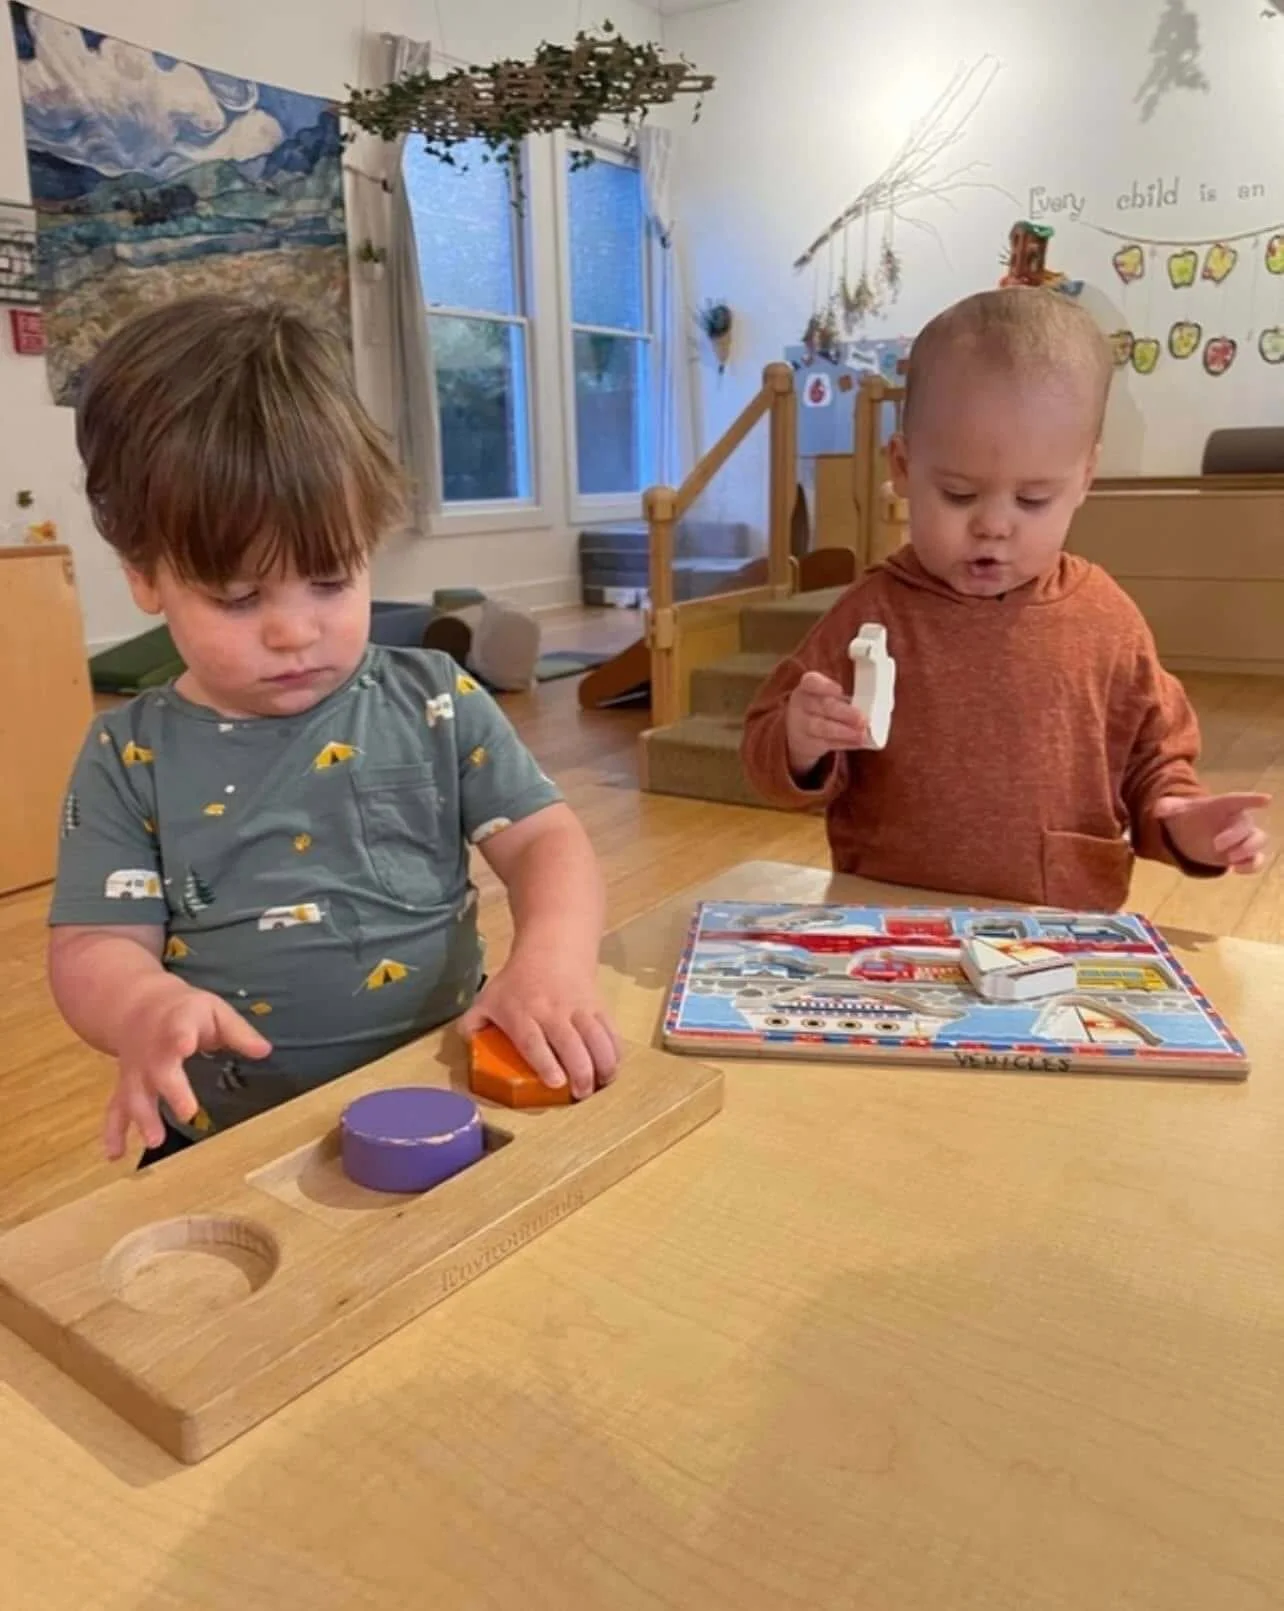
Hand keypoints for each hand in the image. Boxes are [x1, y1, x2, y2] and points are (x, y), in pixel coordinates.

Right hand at [105, 978, 271, 1159]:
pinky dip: (113, 1132)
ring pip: (135, 1095)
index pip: (179, 1030)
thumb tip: (265, 1051)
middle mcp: (153, 1052)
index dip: (181, 1037)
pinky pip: (116, 1109)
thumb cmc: (185, 1011)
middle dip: (172, 1092)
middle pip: (159, 1071)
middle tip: (187, 1113)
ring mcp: (136, 1071)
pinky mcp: (126, 1086)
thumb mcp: (214, 1010)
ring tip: (154, 1141)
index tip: (184, 1045)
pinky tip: (115, 1155)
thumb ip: (238, 1032)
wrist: (136, 1005)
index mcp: (177, 1026)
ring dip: (143, 1118)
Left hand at [457, 952, 620, 1099]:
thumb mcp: (487, 998)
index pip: (534, 1041)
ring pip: (595, 1037)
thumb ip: (472, 1024)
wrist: (551, 949)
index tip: (556, 1083)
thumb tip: (464, 1045)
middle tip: (581, 1093)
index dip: (546, 1063)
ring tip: (602, 1084)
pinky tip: (613, 1067)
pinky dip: (614, 1050)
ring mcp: (578, 1009)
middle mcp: (552, 1013)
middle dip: (580, 1071)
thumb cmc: (516, 982)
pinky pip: (610, 1029)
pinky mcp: (597, 1006)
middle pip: (570, 1044)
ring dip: (602, 1063)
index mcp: (522, 1015)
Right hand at [785, 670, 869, 777]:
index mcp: (808, 687)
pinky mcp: (808, 743)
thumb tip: (879, 700)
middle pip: (823, 707)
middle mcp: (802, 705)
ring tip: (862, 734)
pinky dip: (845, 743)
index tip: (840, 690)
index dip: (825, 686)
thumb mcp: (824, 695)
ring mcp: (802, 725)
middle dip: (844, 713)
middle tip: (862, 718)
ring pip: (823, 728)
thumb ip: (845, 695)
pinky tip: (858, 742)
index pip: (812, 683)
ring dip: (845, 731)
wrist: (797, 730)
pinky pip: (827, 743)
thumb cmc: (820, 706)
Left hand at [1154, 791, 1270, 874]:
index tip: (1267, 800)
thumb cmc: (1188, 817)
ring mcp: (1243, 838)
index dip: (1253, 800)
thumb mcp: (1175, 811)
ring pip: (1258, 841)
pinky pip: (1256, 860)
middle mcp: (1237, 820)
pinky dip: (1251, 866)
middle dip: (1237, 836)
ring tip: (1231, 860)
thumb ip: (1168, 808)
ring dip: (1249, 851)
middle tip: (1217, 845)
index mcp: (1224, 806)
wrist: (1191, 834)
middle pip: (1248, 826)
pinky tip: (1235, 870)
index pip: (1240, 800)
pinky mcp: (1243, 856)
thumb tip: (1159, 809)